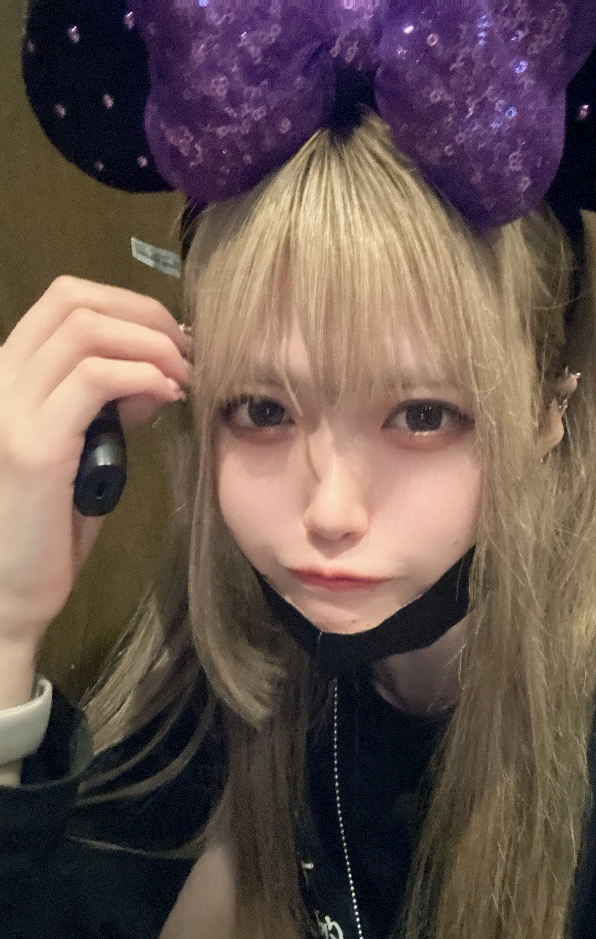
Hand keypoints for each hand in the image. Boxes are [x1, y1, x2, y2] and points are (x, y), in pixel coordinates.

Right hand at [0, 276, 190, 698]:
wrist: (9, 591)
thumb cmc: (47, 526)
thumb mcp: (85, 450)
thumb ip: (110, 407)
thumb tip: (156, 375)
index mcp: (9, 376)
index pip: (65, 300)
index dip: (129, 305)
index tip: (173, 339)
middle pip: (74, 300)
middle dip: (145, 315)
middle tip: (186, 353)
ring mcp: (10, 410)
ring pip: (86, 330)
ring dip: (150, 345)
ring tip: (183, 377)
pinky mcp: (32, 446)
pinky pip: (94, 379)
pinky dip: (142, 376)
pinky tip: (167, 396)